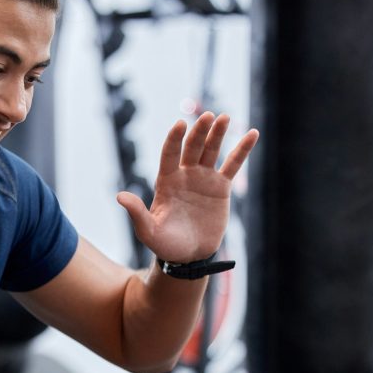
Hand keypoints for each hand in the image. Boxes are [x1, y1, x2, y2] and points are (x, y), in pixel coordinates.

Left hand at [116, 112, 258, 263]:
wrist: (189, 256)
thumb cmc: (165, 244)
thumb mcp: (148, 231)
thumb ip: (137, 213)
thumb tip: (119, 196)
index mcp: (166, 181)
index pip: (169, 154)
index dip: (174, 139)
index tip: (180, 124)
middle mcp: (185, 174)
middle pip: (192, 147)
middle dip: (199, 131)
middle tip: (208, 116)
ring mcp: (204, 178)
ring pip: (212, 150)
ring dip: (218, 133)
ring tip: (225, 117)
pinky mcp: (221, 187)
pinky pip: (233, 165)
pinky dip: (243, 149)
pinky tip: (253, 134)